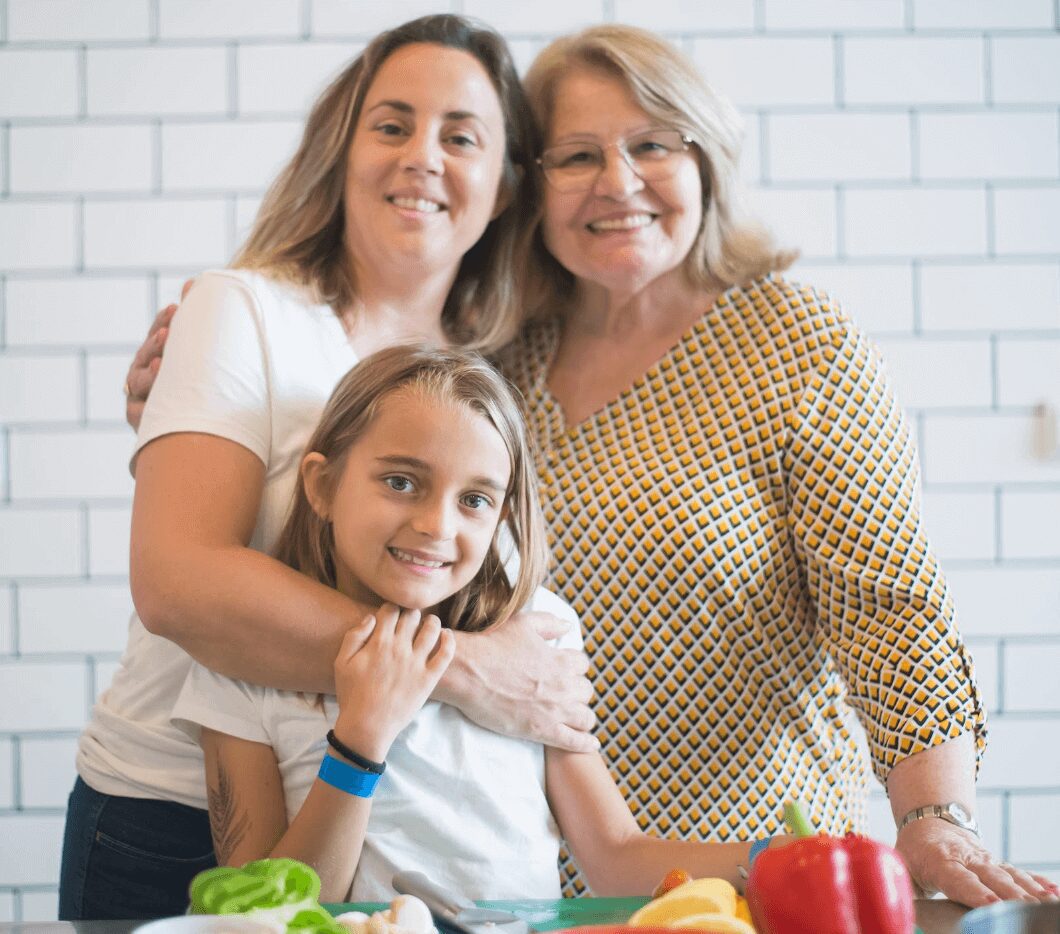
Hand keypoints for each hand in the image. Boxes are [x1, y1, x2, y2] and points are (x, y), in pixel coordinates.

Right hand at [124, 278, 193, 429]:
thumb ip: (193, 322)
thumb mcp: (202, 357)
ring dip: (149, 372)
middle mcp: (146, 380)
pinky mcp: (142, 425)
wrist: (209, 436)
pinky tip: (157, 394)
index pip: (157, 338)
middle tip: (168, 333)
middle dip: (156, 345)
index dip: (163, 324)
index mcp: (159, 361)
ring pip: (139, 383)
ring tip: (161, 362)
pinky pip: (139, 411)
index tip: (175, 311)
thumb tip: (194, 282)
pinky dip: (145, 402)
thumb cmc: (206, 392)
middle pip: (145, 358)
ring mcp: (141, 401)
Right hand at [332, 605, 454, 761]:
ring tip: (430, 622)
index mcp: (378, 642)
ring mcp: (416, 663)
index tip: (392, 614)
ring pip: (431, 629)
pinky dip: (449, 640)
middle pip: (412, 616)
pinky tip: (447, 634)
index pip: (391, 610)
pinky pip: (446, 654)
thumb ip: (354, 636)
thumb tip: (371, 617)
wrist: (367, 726)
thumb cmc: (352, 695)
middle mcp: (399, 648)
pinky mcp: (428, 678)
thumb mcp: (342, 662)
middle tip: (411, 618)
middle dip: (411, 613)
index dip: (391, 608)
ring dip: (432, 621)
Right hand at [438, 610, 597, 752]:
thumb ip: (550, 623)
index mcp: (561, 660)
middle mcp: (564, 685)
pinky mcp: (542, 731)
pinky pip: (574, 741)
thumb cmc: (492, 644)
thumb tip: (569, 626)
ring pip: (586, 717)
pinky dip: (585, 742)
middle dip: (576, 691)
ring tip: (573, 717)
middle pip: (586, 691)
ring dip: (581, 715)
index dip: (572, 667)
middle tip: (561, 693)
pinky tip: (591, 743)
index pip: (583, 665)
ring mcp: (554, 710)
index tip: (562, 671)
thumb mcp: (523, 624)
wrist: (467, 671)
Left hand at [896, 818, 1058, 906]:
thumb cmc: (914, 852)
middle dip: (1011, 897)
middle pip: (993, 878)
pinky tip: (1054, 895)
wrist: (931, 822)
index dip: (975, 892)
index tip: (991, 905)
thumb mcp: (900, 866)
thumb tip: (893, 910)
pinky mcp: (1000, 865)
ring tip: (1045, 909)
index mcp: (939, 859)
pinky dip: (1039, 884)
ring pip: (1012, 876)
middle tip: (1027, 913)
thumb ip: (899, 888)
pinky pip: (1022, 874)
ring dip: (1030, 893)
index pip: (959, 878)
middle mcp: (968, 858)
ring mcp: (987, 860)